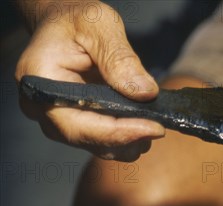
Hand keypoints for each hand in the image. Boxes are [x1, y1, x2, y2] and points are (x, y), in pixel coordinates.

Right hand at [15, 0, 163, 160]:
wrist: (67, 25)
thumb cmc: (80, 20)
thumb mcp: (100, 25)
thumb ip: (121, 60)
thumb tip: (146, 93)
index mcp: (40, 81)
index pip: (78, 123)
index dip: (119, 131)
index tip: (154, 128)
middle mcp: (41, 108)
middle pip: (87, 139)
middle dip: (128, 138)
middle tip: (160, 128)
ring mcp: (56, 119)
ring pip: (97, 146)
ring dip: (129, 141)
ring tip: (153, 123)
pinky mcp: (75, 124)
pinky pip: (101, 141)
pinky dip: (126, 137)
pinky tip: (143, 124)